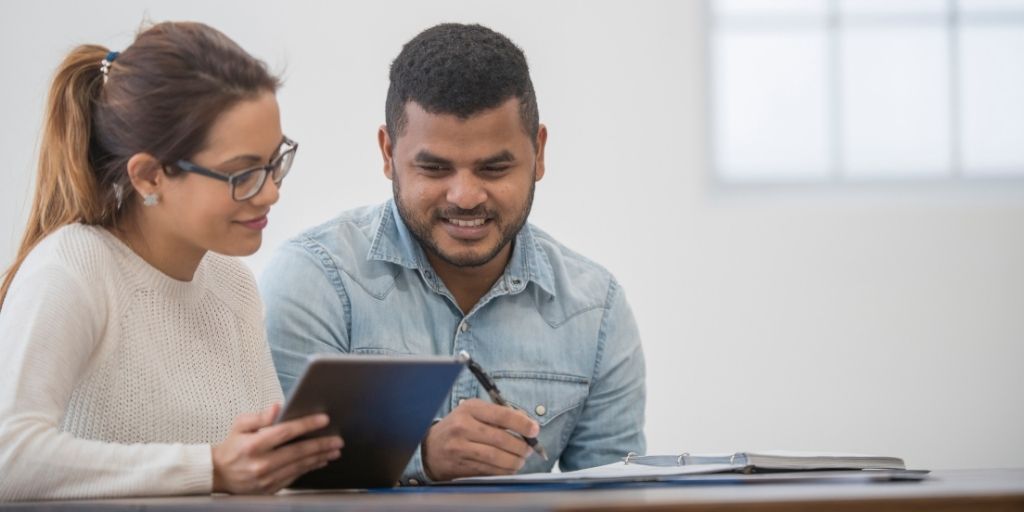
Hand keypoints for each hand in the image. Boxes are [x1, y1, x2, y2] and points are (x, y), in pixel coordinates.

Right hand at [211, 403, 342, 493]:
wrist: (218, 474)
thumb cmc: (232, 446)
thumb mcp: (241, 425)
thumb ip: (260, 416)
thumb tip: (278, 407)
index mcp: (254, 445)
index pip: (286, 432)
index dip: (307, 424)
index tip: (324, 419)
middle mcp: (261, 464)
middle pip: (298, 452)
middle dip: (321, 445)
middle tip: (338, 440)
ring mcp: (266, 479)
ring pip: (299, 466)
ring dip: (320, 458)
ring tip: (334, 451)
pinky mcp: (270, 489)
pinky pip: (294, 477)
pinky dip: (308, 468)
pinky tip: (319, 462)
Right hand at [421, 398, 539, 480]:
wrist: (430, 446)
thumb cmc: (458, 426)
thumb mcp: (474, 412)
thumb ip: (499, 415)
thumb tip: (528, 425)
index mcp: (470, 409)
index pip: (501, 415)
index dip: (521, 424)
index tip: (534, 430)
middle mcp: (463, 427)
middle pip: (500, 439)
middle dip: (521, 446)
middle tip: (529, 449)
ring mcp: (460, 448)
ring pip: (495, 457)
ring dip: (514, 461)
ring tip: (520, 460)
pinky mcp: (461, 465)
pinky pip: (488, 470)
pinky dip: (503, 471)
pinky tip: (509, 468)